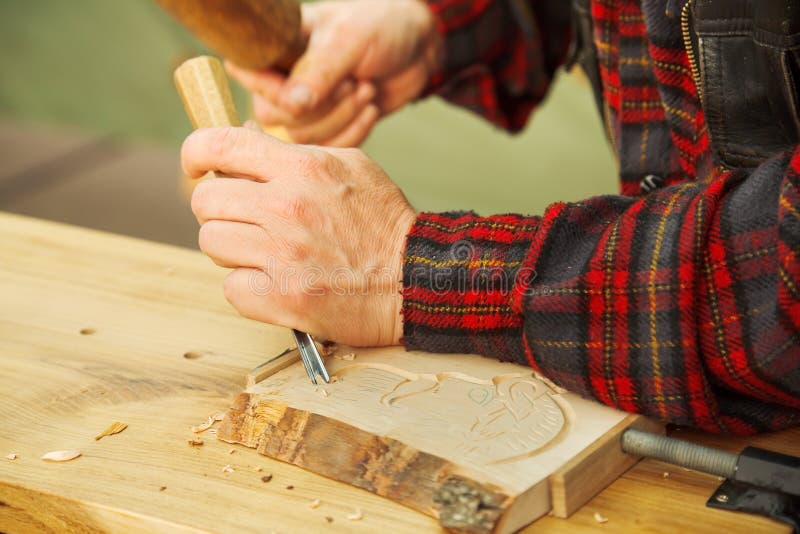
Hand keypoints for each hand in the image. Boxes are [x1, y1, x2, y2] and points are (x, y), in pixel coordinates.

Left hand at [181, 125, 416, 345]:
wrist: (414, 280)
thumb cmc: (384, 222)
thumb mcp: (349, 165)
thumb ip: (294, 154)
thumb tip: (244, 144)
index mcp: (301, 168)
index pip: (217, 144)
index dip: (195, 153)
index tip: (198, 166)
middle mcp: (286, 208)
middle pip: (204, 200)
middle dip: (220, 209)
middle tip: (246, 219)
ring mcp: (281, 256)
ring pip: (212, 243)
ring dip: (233, 249)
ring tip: (266, 252)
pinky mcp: (280, 298)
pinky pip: (231, 287)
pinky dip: (248, 287)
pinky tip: (275, 281)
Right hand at [226, 0, 442, 145]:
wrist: (418, 47)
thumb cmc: (379, 27)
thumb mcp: (348, 39)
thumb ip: (317, 72)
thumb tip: (290, 106)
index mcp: (276, 45)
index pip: (246, 75)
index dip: (273, 90)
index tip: (311, 88)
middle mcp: (282, 78)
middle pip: (275, 118)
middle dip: (321, 107)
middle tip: (352, 82)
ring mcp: (304, 107)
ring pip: (302, 137)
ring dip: (342, 118)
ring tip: (366, 89)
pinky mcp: (328, 128)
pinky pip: (326, 149)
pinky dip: (354, 133)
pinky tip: (371, 108)